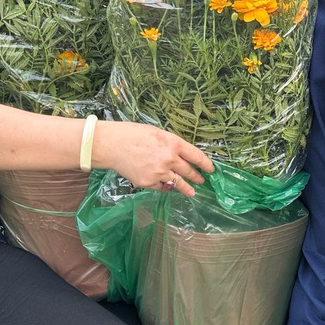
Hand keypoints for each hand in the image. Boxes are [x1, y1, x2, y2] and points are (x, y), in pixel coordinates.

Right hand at [92, 121, 214, 195]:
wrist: (112, 145)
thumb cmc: (133, 134)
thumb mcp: (158, 133)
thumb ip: (172, 145)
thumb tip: (183, 156)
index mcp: (173, 143)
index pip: (196, 156)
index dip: (206, 164)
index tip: (211, 169)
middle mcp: (169, 159)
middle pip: (189, 171)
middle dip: (197, 177)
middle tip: (202, 180)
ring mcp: (159, 173)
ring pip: (178, 183)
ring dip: (187, 188)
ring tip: (192, 192)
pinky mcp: (148, 183)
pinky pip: (162, 187)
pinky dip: (165, 187)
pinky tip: (168, 187)